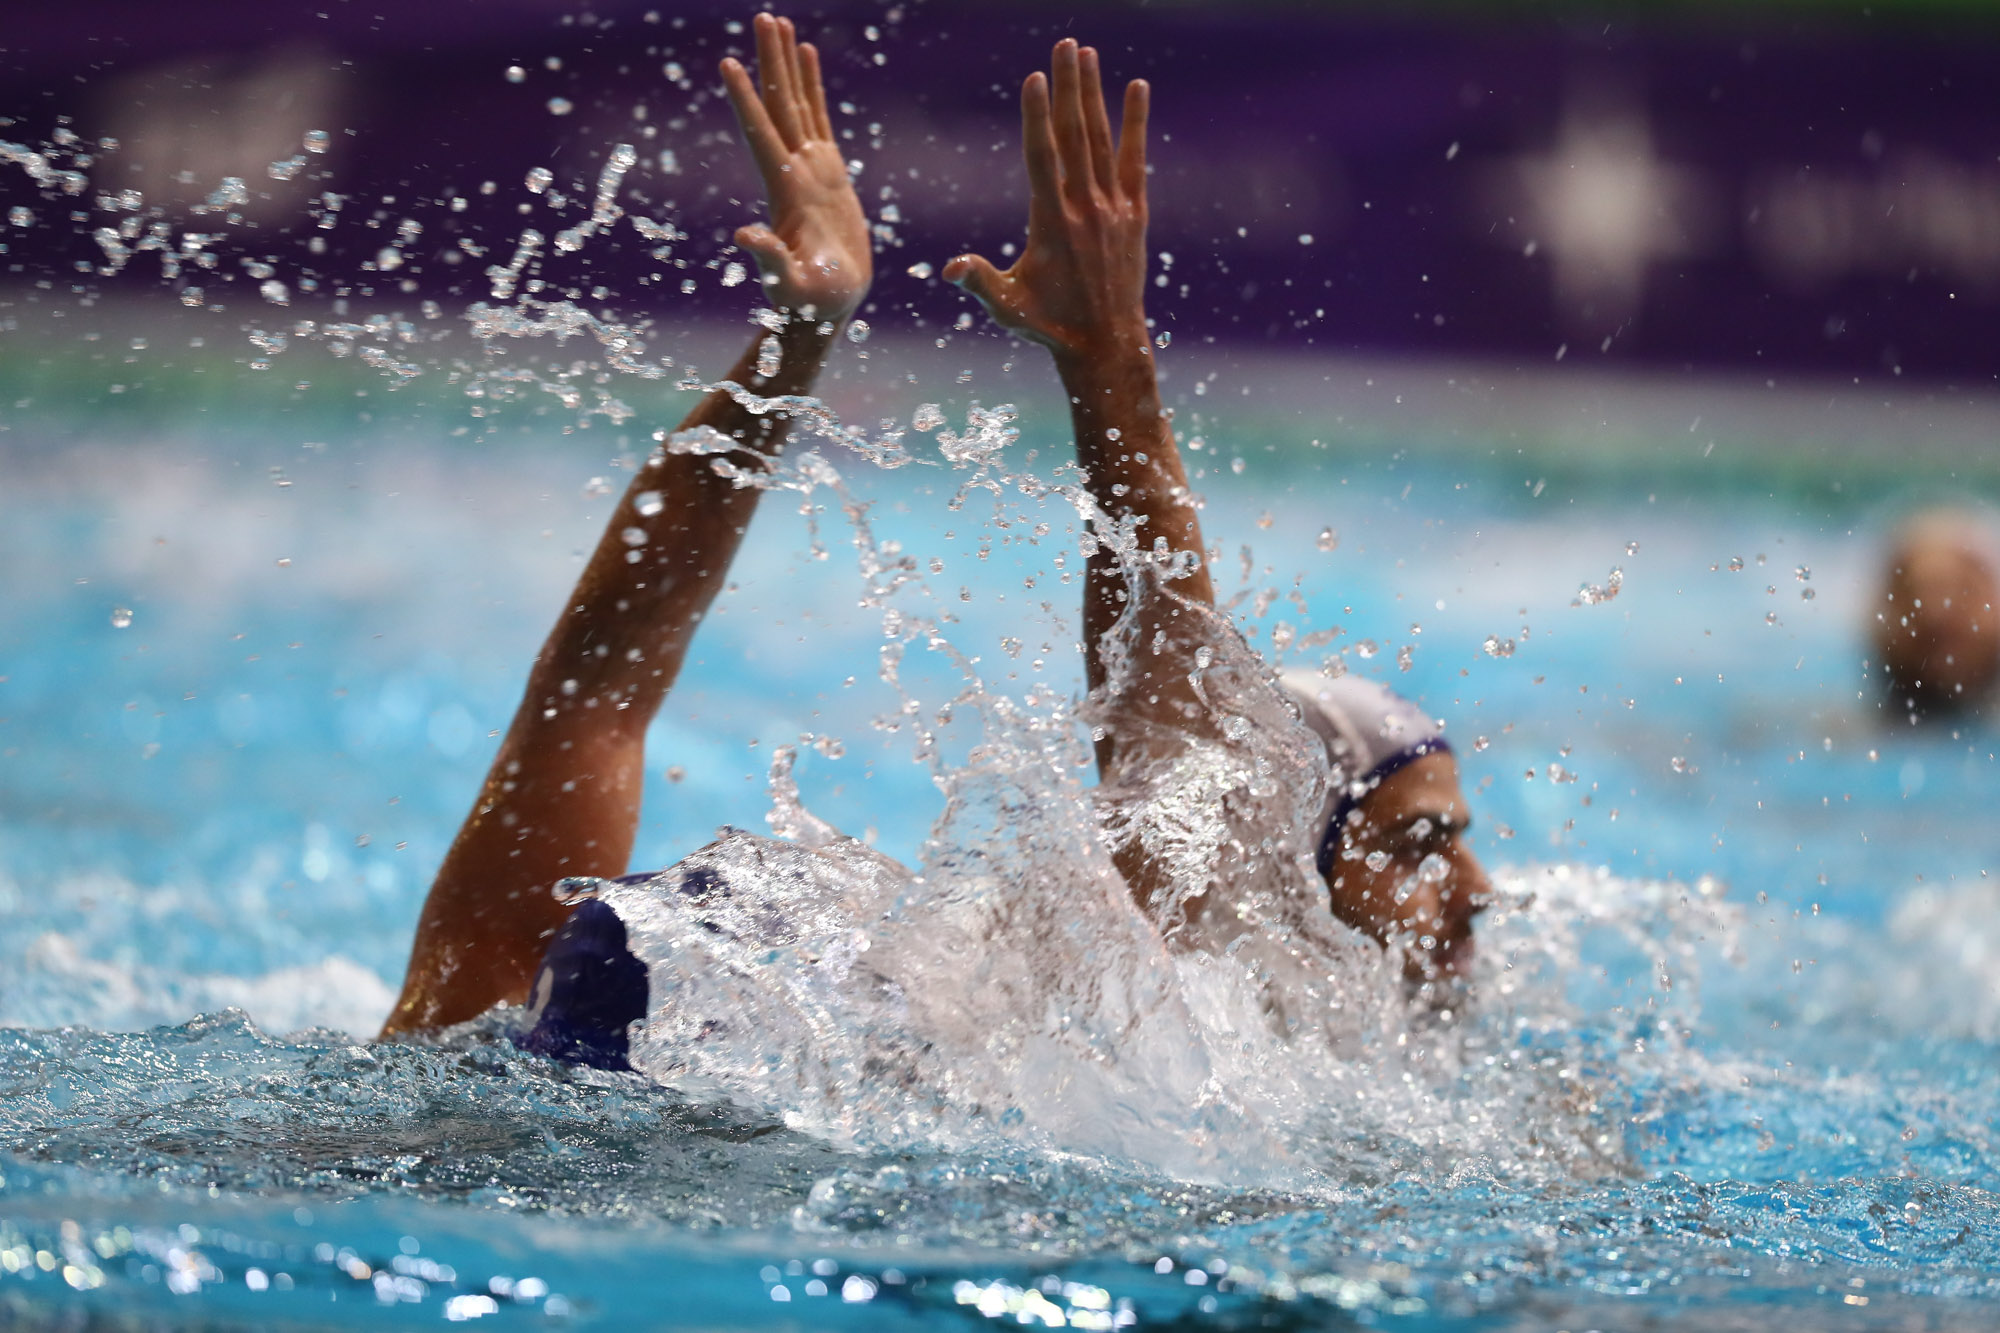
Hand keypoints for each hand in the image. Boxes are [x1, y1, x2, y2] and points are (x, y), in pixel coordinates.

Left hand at [720, 15, 871, 322]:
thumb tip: (744, 236)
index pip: (761, 136)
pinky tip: (808, 55)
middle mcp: (792, 173)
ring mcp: (810, 170)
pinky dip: (812, 86)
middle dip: (770, 63)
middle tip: (763, 18)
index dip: (745, 101)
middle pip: (778, 107)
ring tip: (779, 24)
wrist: (826, 308)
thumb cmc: (808, 303)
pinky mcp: (828, 174)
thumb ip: (768, 259)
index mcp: (784, 192)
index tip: (728, 63)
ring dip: (786, 65)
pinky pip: (818, 118)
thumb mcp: (789, 284)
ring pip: (796, 106)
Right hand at [944, 40, 1149, 360]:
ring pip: (1102, 140)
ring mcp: (1112, 209)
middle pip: (1075, 136)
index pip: (1043, 157)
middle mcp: (1085, 208)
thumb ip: (980, 281)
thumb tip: (949, 268)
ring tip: (1087, 53)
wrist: (1105, 344)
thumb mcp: (1007, 305)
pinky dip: (1135, 124)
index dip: (1038, 115)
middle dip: (1069, 87)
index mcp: (1052, 223)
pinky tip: (1137, 88)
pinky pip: (1135, 160)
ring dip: (1094, 94)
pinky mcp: (1133, 215)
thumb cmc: (1047, 325)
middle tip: (1065, 43)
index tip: (1036, 76)